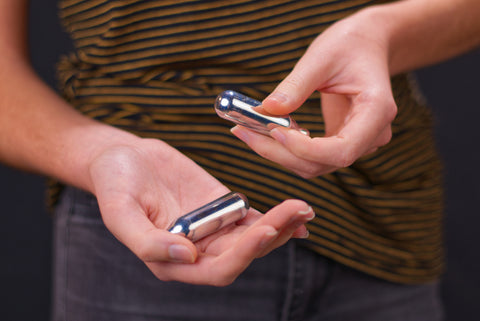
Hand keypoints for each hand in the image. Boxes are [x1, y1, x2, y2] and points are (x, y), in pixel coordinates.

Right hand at [88, 138, 312, 285]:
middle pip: (243, 253)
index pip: (217, 269)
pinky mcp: (220, 207)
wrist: (123, 157)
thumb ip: (147, 242)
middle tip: (297, 211)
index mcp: (171, 261)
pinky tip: (296, 211)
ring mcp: (211, 229)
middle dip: (272, 235)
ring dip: (280, 226)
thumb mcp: (120, 211)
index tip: (265, 229)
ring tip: (304, 209)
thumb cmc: (114, 183)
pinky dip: (274, 216)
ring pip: (252, 236)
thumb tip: (187, 257)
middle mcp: (196, 251)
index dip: (244, 254)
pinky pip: (250, 217)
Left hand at [231, 9, 396, 178]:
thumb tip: (267, 109)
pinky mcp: (341, 142)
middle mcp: (372, 134)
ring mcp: (359, 142)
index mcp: (377, 111)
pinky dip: (285, 149)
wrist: (367, 46)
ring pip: (314, 165)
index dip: (305, 149)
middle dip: (280, 153)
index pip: (342, 150)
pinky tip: (263, 133)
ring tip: (247, 130)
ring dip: (278, 154)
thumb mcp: (321, 57)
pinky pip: (311, 157)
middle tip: (244, 131)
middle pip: (323, 163)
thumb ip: (296, 86)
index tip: (273, 131)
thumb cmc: (350, 45)